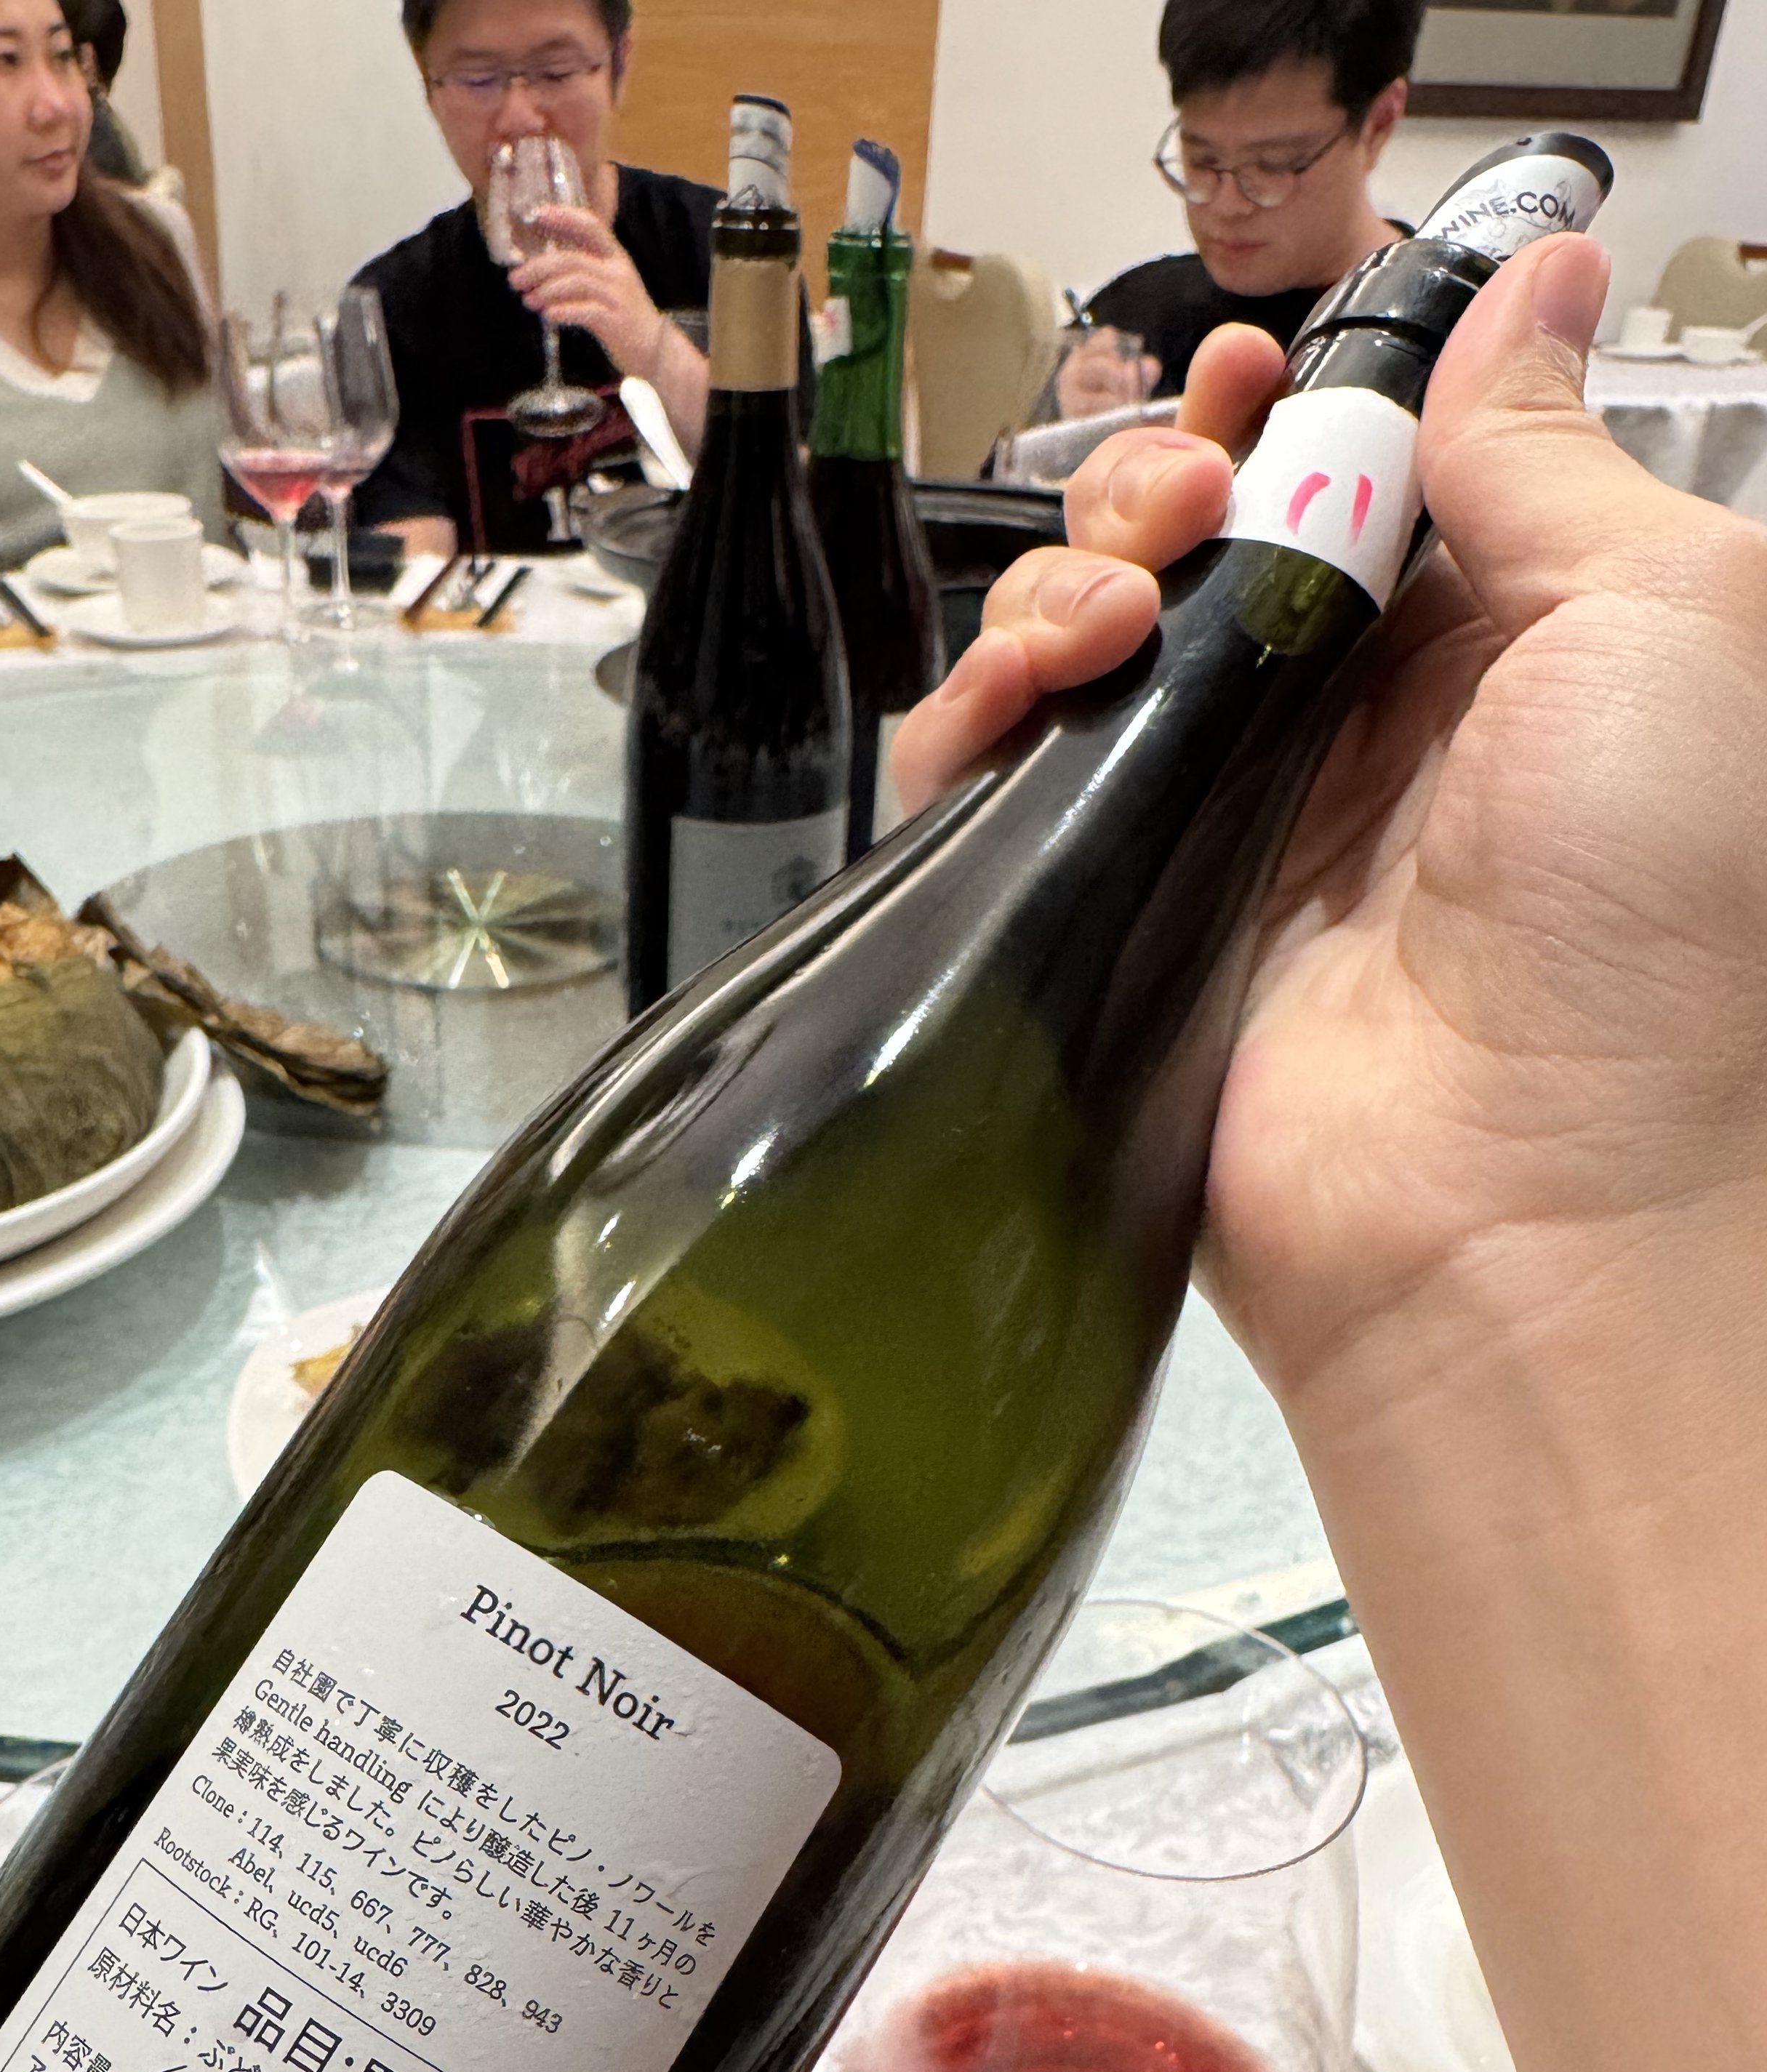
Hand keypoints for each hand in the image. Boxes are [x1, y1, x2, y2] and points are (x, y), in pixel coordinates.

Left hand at [510, 204, 667, 381]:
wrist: (655, 352)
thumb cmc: (623, 318)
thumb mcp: (607, 286)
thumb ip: (582, 271)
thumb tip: (541, 267)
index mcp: (615, 257)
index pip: (589, 225)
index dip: (562, 217)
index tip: (535, 215)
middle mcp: (617, 271)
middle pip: (572, 258)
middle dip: (538, 267)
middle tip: (515, 279)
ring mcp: (618, 295)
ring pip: (576, 281)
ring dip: (546, 290)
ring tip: (528, 300)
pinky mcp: (616, 321)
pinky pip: (584, 311)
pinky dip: (563, 311)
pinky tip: (548, 316)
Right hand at [897, 238, 1766, 1433]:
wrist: (1518, 1206)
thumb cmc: (1640, 932)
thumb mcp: (1668, 621)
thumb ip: (1555, 454)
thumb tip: (1529, 290)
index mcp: (1499, 650)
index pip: (1356, 475)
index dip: (1294, 404)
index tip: (1254, 375)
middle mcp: (1356, 733)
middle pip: (1205, 538)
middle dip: (1167, 478)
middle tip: (1192, 499)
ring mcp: (1225, 828)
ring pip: (1091, 638)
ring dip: (1074, 576)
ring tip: (1115, 607)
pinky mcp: (1115, 918)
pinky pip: (999, 784)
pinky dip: (978, 709)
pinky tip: (1025, 688)